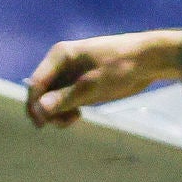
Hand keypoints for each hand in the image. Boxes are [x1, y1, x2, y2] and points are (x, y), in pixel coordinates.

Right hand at [23, 30, 181, 126]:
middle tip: (64, 122)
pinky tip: (78, 115)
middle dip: (47, 110)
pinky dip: (67, 111)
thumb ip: (64, 98)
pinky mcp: (81, 85)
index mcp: (59, 56)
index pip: (35, 83)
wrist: (148, 60)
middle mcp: (61, 65)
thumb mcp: (91, 85)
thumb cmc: (119, 66)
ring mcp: (71, 75)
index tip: (42, 124)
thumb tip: (39, 110)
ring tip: (73, 120)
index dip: (34, 104)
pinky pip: (65, 101)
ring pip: (52, 100)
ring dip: (57, 113)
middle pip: (41, 93)